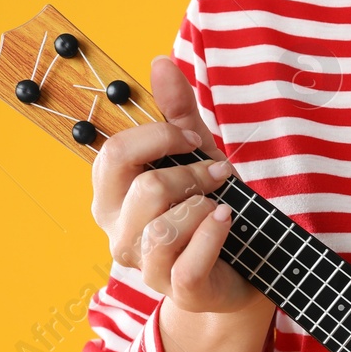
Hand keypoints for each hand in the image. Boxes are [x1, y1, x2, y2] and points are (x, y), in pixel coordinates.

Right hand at [90, 56, 263, 314]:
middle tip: (218, 173)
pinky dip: (214, 234)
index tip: (190, 139)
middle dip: (191, 173)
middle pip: (145, 188)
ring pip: (165, 226)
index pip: (114, 154)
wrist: (240, 268)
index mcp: (111, 196)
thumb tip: (160, 61)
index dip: (156, 137)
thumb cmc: (206, 208)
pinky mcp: (177, 290)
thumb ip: (176, 112)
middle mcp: (118, 233)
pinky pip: (189, 260)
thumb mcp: (194, 155)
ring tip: (220, 204)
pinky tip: (225, 220)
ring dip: (203, 205)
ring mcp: (144, 266)